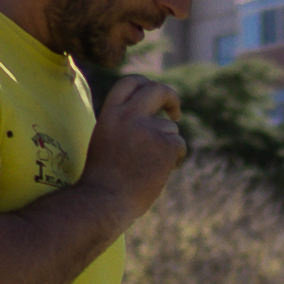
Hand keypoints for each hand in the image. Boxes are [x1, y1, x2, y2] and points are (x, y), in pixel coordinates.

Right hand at [87, 75, 186, 211]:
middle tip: (176, 113)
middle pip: (157, 90)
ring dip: (166, 146)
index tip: (154, 95)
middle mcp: (128, 115)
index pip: (130, 83)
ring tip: (147, 168)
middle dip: (171, 97)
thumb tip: (156, 117)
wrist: (105, 201)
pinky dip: (174, 160)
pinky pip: (178, 146)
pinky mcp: (165, 144)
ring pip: (170, 129)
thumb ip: (124, 124)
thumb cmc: (104, 179)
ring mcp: (147, 129)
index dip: (145, 84)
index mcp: (109, 113)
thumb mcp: (106, 140)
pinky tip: (157, 174)